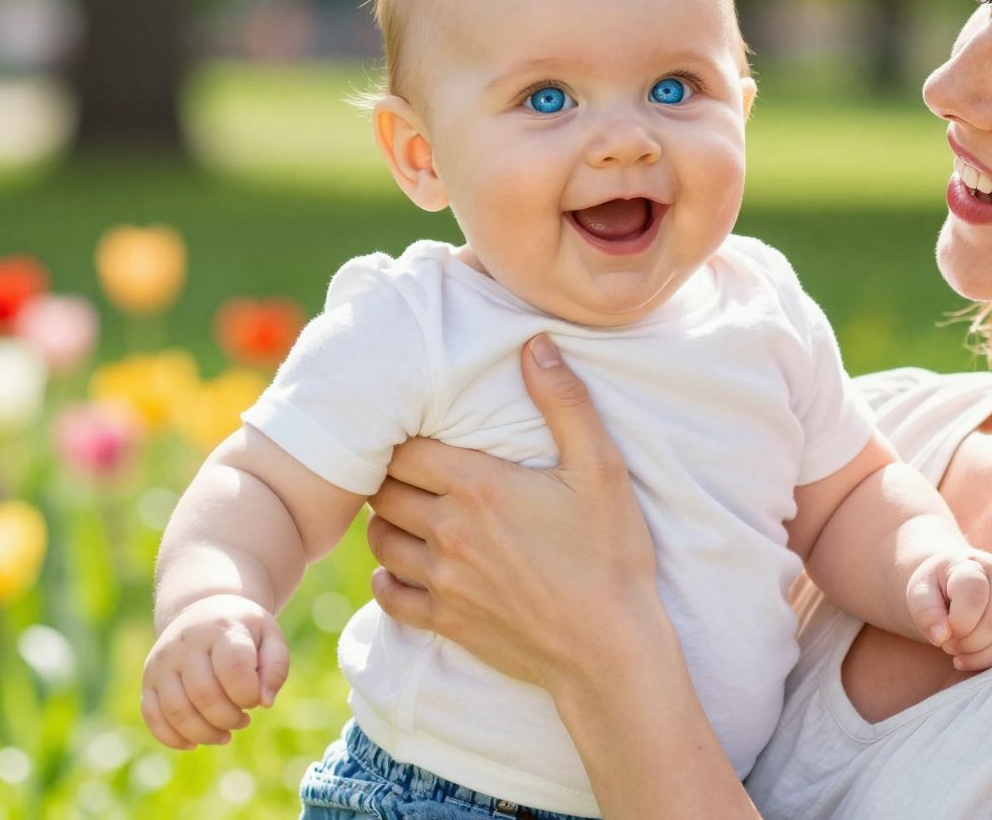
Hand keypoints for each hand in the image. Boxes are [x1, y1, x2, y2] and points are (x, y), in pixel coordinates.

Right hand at [140, 594, 288, 749]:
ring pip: (177, 711)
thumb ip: (276, 668)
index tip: (257, 699)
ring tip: (225, 734)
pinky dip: (173, 738)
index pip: (232, 668)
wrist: (203, 611)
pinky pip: (152, 716)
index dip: (248, 694)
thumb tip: (265, 703)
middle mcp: (185, 644)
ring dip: (205, 733)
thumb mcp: (270, 637)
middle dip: (229, 718)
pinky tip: (195, 743)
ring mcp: (162, 663)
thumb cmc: (244, 630)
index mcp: (220, 629)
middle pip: (204, 694)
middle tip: (244, 720)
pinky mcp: (149, 681)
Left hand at [364, 334, 661, 689]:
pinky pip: (388, 595)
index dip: (408, 440)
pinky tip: (409, 567)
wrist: (610, 648)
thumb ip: (565, 402)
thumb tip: (535, 342)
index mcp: (479, 486)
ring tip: (413, 513)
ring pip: (380, 540)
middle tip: (417, 472)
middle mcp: (448, 531)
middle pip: (384, 492)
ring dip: (390, 523)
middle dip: (394, 478)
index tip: (426, 438)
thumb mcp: (601, 469)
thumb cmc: (611, 554)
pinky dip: (388, 578)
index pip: (405, 450)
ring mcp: (442, 580)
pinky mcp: (444, 621)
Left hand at [906, 549, 991, 671]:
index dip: (958, 624)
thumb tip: (941, 636)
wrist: (952, 578)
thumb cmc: (935, 587)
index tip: (941, 634)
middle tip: (949, 646)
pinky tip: (979, 657)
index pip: (975, 597)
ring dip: (984, 656)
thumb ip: (926, 612)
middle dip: (969, 644)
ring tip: (962, 654)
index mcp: (973, 566)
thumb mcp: (919, 592)